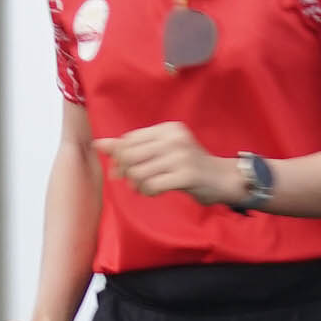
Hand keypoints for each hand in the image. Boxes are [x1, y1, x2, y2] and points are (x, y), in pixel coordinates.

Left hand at [98, 122, 245, 207]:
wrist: (222, 178)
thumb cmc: (188, 165)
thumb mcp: (163, 150)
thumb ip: (132, 147)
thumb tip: (98, 144)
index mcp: (167, 129)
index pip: (129, 140)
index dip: (120, 156)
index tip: (123, 169)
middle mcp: (174, 138)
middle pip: (130, 155)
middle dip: (125, 172)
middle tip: (132, 182)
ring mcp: (181, 156)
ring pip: (139, 172)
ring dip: (137, 185)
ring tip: (146, 187)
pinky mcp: (186, 175)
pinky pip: (152, 185)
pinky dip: (148, 192)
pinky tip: (155, 192)